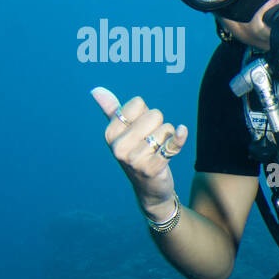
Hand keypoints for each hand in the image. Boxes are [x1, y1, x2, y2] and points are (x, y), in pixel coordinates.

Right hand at [91, 87, 188, 215]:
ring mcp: (135, 159)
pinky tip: (182, 131)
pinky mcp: (153, 168)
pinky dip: (179, 138)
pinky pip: (171, 146)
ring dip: (167, 137)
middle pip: (154, 115)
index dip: (145, 113)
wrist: (148, 188)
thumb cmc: (136, 153)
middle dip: (159, 125)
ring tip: (158, 150)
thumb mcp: (122, 133)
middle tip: (152, 141)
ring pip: (165, 129)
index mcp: (110, 133)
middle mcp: (119, 147)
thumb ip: (112, 110)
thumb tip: (96, 90)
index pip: (137, 104)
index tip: (141, 129)